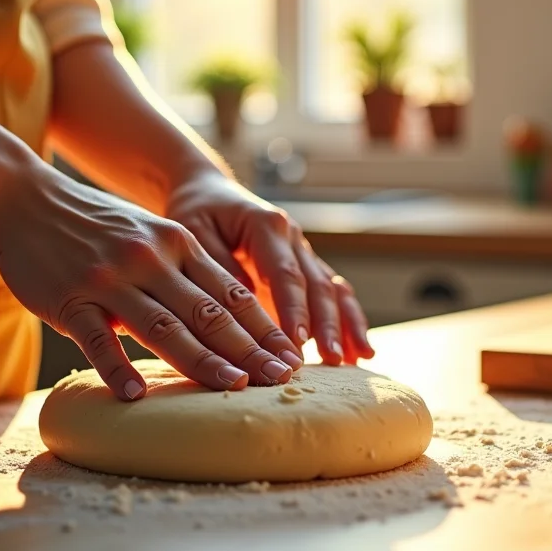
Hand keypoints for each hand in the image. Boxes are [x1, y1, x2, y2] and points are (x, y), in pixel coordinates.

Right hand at [0, 162, 303, 399]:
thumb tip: (227, 317)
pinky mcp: (69, 299)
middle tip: (283, 380)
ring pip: (165, 326)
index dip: (265, 327)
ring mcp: (110, 279)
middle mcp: (150, 259)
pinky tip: (137, 394)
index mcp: (176, 243)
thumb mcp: (149, 233)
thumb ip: (184, 269)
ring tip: (234, 387)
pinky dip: (119, 367)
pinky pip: (99, 339)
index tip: (293, 356)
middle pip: (209, 312)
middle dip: (250, 349)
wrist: (23, 200)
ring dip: (203, 360)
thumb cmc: (93, 223)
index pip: (232, 292)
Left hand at [164, 173, 373, 364]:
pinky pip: (330, 293)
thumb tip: (244, 307)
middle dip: (328, 324)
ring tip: (357, 358)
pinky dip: (346, 320)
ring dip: (346, 324)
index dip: (294, 310)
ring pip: (332, 288)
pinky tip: (358, 349)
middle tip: (332, 360)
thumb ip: (219, 266)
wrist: (206, 190)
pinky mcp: (303, 266)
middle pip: (317, 284)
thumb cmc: (196, 211)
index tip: (299, 342)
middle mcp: (291, 237)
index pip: (285, 274)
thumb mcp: (193, 231)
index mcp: (266, 226)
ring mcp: (301, 251)